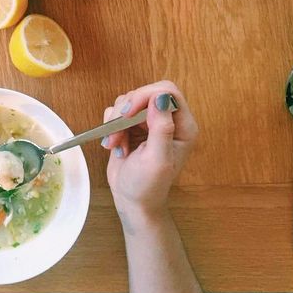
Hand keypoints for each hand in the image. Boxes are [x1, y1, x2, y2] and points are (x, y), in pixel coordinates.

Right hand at [101, 81, 197, 226]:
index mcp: (183, 126)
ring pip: (127, 101)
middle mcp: (167, 120)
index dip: (146, 96)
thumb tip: (160, 98)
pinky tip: (115, 145)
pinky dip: (110, 126)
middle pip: (145, 93)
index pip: (167, 91)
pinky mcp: (131, 126)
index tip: (128, 113)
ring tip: (116, 144)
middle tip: (117, 131)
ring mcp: (148, 123)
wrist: (132, 200)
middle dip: (126, 110)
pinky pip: (116, 112)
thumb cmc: (148, 185)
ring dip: (116, 121)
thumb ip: (161, 128)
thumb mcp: (157, 159)